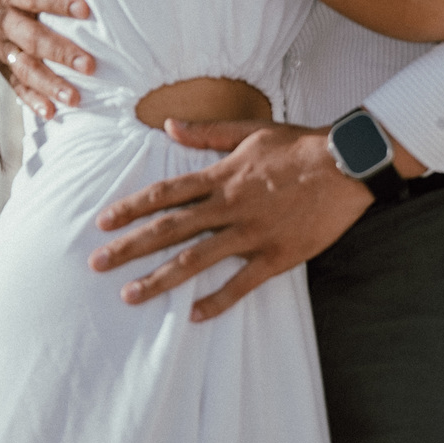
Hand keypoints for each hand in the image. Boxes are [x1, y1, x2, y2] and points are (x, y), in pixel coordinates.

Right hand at [0, 0, 94, 118]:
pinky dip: (32, 100)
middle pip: (31, 37)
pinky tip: (53, 114)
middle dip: (60, 51)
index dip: (57, 1)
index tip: (87, 9)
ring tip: (78, 99)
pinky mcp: (1, 62)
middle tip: (91, 66)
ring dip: (50, 84)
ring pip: (24, 67)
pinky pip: (14, 85)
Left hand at [88, 120, 375, 321]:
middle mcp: (230, 206)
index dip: (132, 207)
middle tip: (97, 262)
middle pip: (170, 228)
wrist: (346, 165)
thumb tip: (168, 126)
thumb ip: (207, 133)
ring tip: (130, 296)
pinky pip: (242, 283)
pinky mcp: (276, 256)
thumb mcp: (250, 130)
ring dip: (160, 278)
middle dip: (131, 246)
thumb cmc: (298, 145)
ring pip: (197, 259)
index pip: (166, 193)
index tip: (104, 222)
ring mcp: (252, 234)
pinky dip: (217, 301)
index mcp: (222, 176)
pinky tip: (194, 316)